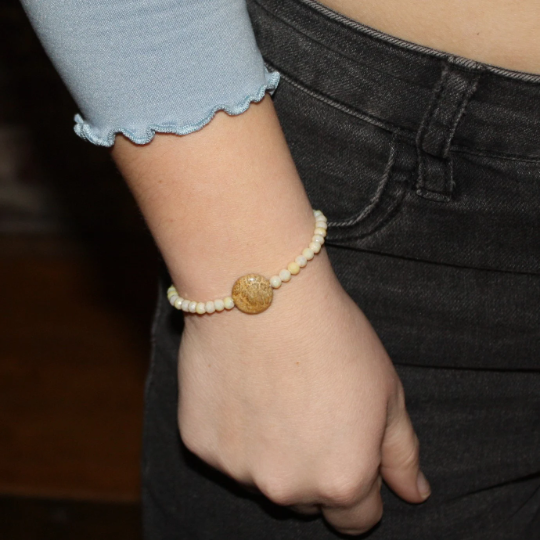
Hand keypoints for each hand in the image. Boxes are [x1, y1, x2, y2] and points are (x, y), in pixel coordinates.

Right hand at [177, 252, 429, 535]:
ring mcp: (238, 469)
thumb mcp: (387, 392)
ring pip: (261, 477)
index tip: (347, 451)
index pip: (356, 520)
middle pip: (306, 500)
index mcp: (342, 481)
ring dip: (269, 451)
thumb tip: (415, 494)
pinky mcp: (199, 444)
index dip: (358, 488)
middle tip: (308, 410)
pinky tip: (242, 387)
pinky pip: (225, 450)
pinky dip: (234, 430)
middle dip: (312, 469)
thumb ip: (401, 453)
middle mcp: (288, 489)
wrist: (265, 296)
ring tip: (273, 394)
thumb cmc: (332, 338)